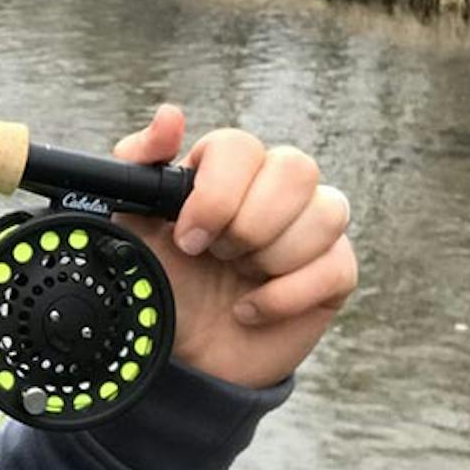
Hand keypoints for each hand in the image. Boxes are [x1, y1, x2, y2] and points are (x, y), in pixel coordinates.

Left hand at [112, 105, 355, 388]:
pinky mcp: (336, 272)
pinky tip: (251, 310)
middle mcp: (277, 186)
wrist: (183, 354)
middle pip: (295, 168)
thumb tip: (170, 115)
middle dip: (248, 225)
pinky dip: (284, 297)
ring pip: (327, 212)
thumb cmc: (163, 281)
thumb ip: (139, 163)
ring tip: (238, 279)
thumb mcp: (133, 224)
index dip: (216, 194)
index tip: (187, 239)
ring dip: (270, 259)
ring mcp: (313, 227)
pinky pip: (336, 265)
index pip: (240, 146)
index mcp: (228, 167)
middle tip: (217, 257)